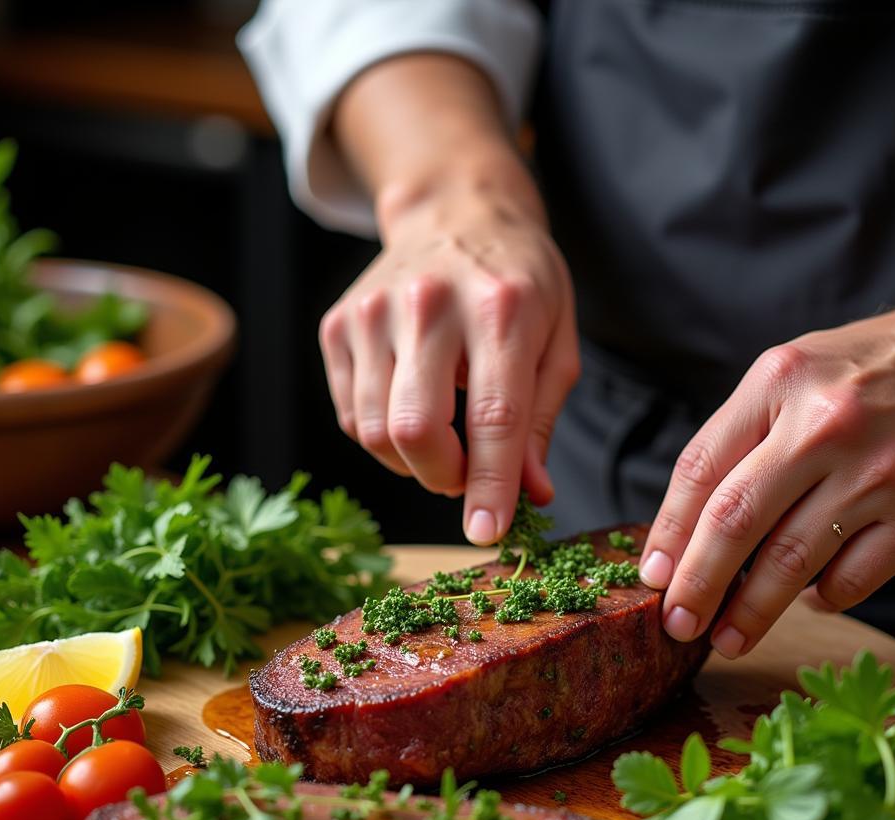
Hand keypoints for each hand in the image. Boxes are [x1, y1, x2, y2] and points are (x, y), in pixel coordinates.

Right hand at [318, 185, 577, 543]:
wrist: (454, 212)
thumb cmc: (518, 284)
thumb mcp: (557, 342)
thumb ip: (540, 420)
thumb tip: (530, 494)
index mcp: (502, 307)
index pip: (494, 415)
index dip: (490, 484)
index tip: (488, 532)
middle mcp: (430, 303)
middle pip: (414, 429)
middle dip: (443, 475)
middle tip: (468, 472)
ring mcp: (372, 310)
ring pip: (375, 432)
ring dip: (413, 460)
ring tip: (444, 434)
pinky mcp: (337, 324)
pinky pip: (352, 417)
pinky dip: (383, 435)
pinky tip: (412, 405)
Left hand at [638, 284, 894, 656]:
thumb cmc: (861, 375)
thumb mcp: (788, 377)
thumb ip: (735, 440)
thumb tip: (685, 532)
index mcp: (780, 384)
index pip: (701, 470)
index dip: (668, 531)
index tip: (653, 575)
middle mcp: (827, 427)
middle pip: (737, 521)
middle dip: (697, 583)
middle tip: (676, 623)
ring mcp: (880, 476)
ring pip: (791, 564)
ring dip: (749, 613)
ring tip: (724, 639)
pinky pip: (850, 582)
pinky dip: (819, 599)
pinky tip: (806, 597)